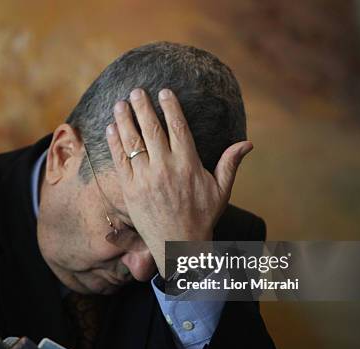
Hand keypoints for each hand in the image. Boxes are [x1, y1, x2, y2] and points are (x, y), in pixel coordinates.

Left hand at [106, 88, 252, 278]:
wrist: (179, 246)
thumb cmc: (202, 218)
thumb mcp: (221, 191)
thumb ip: (230, 163)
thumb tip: (248, 143)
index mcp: (188, 164)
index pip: (177, 127)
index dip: (169, 106)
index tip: (164, 91)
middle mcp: (165, 168)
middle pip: (151, 129)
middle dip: (142, 106)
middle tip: (136, 91)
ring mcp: (145, 179)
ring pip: (132, 142)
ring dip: (124, 119)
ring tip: (120, 103)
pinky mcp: (130, 190)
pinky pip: (120, 161)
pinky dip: (115, 143)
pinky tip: (111, 128)